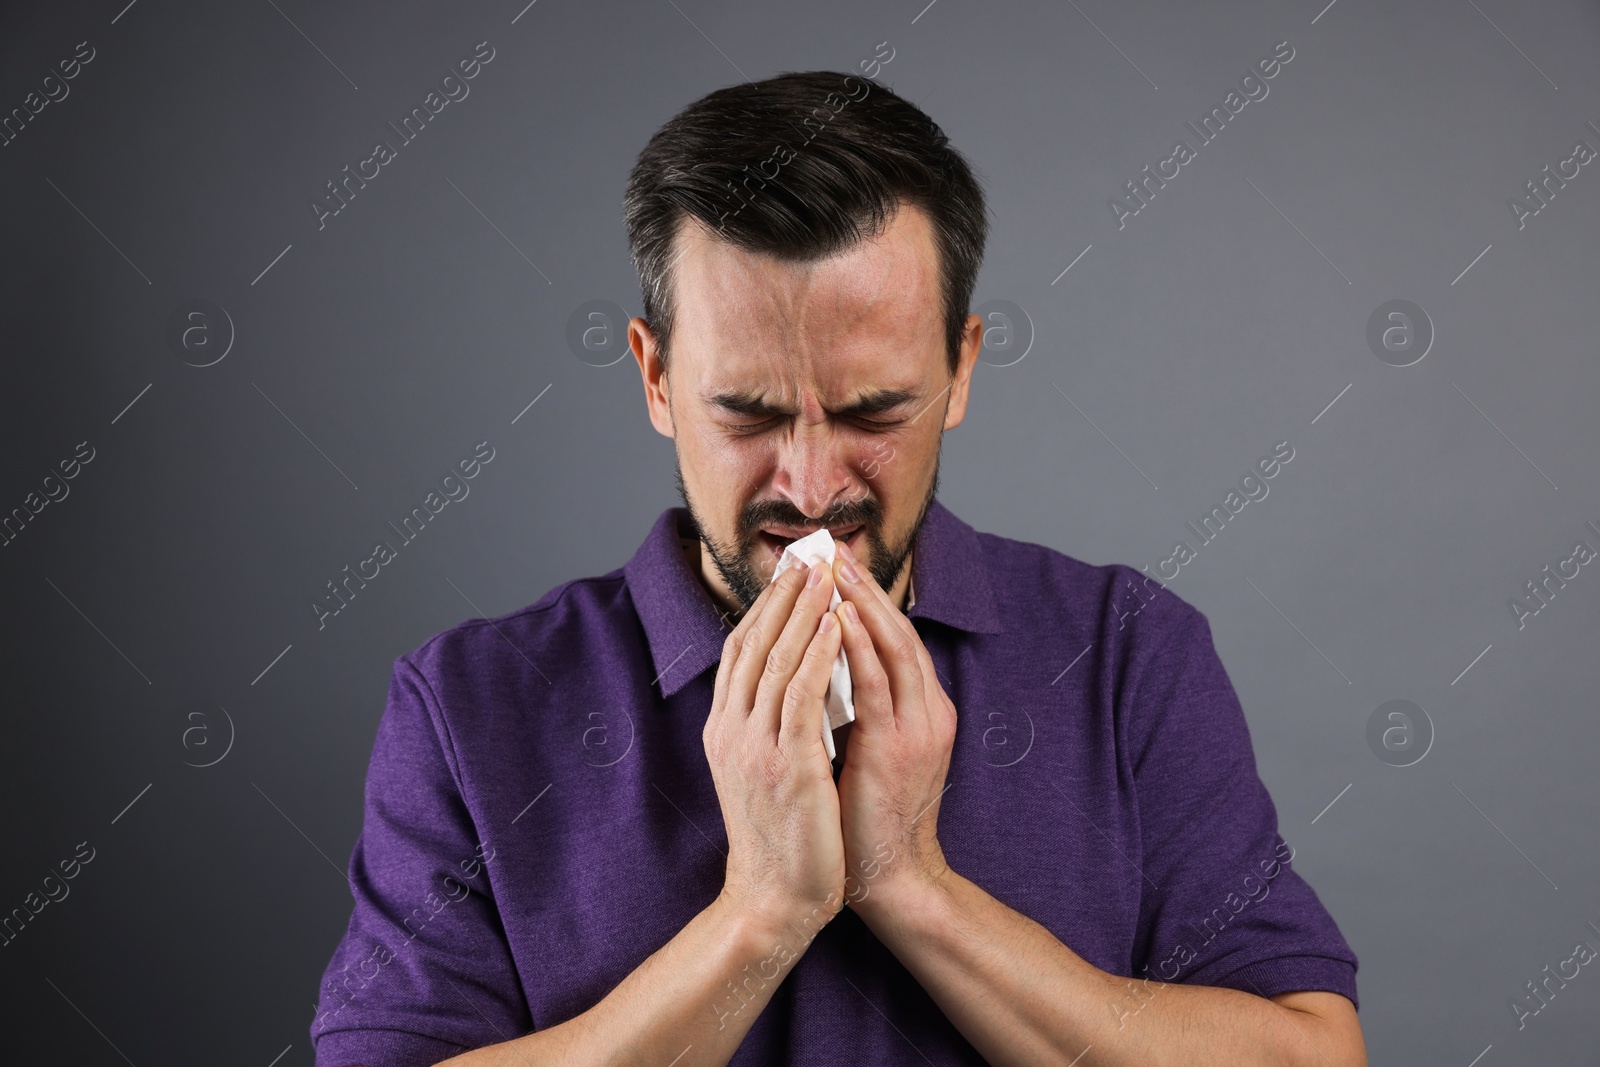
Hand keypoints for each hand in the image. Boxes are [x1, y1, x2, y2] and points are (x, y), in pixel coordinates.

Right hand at [704, 558, 846, 931]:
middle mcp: (730, 730)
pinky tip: (837, 623)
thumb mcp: (763, 770)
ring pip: (777, 658)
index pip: (739, 650)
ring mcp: (754, 745)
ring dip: (804, 610)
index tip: (789, 574)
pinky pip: (801, 691)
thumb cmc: (779, 839)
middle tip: (810, 556)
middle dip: (783, 595)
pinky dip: (817, 651)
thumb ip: (769, 725)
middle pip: (754, 642)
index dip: (764, 607)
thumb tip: (793, 681)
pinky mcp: (786, 762)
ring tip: (827, 574)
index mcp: (723, 730)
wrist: (773, 899)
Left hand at [830, 540, 956, 912]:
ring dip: (861, 602)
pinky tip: (839, 618)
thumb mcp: (871, 750)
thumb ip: (861, 708)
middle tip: (833, 549)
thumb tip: (824, 665)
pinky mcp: (895, 747)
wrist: (891, 878)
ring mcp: (917, 727)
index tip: (837, 565)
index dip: (869, 599)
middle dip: (865, 587)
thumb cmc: (870, 818)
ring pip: (893, 648)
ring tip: (833, 567)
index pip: (897, 639)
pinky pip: (877, 684)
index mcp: (925, 711)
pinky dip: (858, 646)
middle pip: (899, 631)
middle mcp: (929, 711)